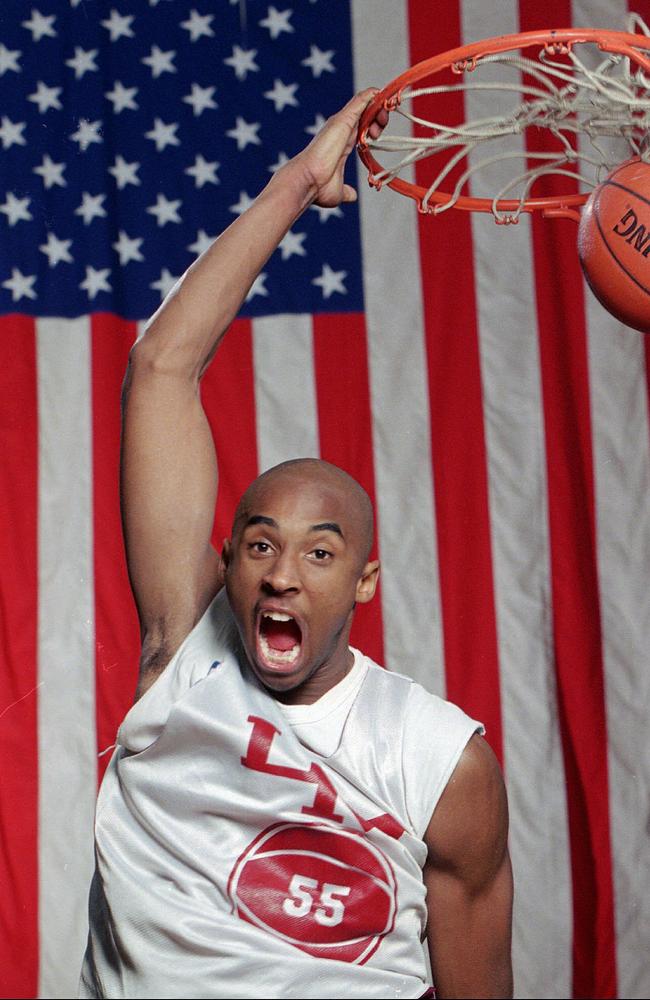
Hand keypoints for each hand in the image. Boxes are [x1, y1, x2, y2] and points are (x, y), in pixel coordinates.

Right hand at [290, 88, 388, 207]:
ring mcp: (342, 123)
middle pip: (365, 113)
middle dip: (379, 117)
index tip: (379, 137)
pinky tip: (383, 95)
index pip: (361, 127)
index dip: (374, 127)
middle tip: (380, 131)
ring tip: (387, 112)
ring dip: (379, 106)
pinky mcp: (344, 119)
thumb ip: (347, 191)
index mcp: (342, 143)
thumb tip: (352, 196)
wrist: (308, 182)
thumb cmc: (318, 188)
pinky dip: (374, 95)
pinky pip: (362, 99)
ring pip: (365, 103)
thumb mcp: (338, 192)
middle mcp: (341, 130)